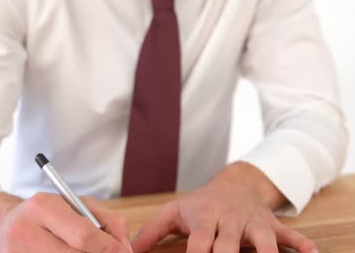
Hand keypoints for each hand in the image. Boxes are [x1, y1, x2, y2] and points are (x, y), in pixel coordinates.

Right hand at [0, 192, 132, 252]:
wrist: (2, 227)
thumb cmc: (47, 215)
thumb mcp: (76, 206)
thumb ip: (107, 221)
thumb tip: (125, 248)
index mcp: (42, 207)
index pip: (82, 235)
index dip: (108, 248)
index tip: (122, 252)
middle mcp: (24, 232)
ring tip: (87, 252)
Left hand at [132, 162, 317, 252]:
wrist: (233, 184)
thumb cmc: (199, 203)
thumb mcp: (174, 212)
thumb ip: (151, 232)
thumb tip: (128, 251)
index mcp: (204, 218)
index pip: (199, 243)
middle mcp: (229, 220)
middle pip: (229, 245)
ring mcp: (253, 222)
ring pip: (262, 240)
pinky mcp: (271, 224)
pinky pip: (290, 234)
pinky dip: (301, 244)